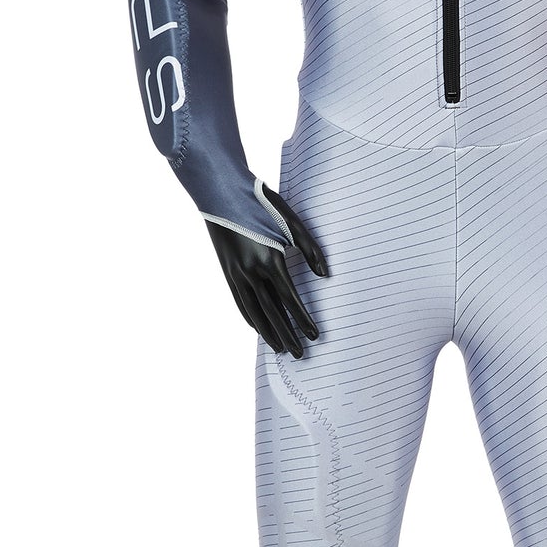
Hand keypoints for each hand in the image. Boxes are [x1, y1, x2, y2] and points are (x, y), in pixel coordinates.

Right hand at [206, 185, 328, 357]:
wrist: (221, 192)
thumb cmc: (261, 203)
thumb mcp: (291, 219)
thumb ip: (310, 247)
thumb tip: (324, 274)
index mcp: (270, 259)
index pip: (290, 299)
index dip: (303, 319)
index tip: (314, 335)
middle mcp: (252, 271)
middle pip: (273, 312)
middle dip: (288, 335)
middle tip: (300, 354)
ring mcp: (236, 274)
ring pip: (254, 312)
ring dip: (268, 333)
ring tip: (280, 348)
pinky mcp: (227, 272)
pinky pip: (240, 302)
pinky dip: (250, 318)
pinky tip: (258, 329)